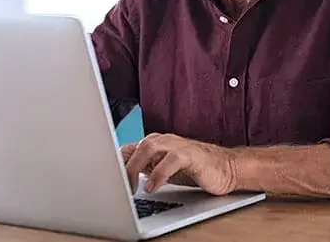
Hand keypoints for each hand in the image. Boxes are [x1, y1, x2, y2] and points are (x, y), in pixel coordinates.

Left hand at [120, 133, 236, 194]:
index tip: (104, 182)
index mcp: (155, 144)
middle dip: (122, 168)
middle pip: (134, 147)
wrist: (225, 168)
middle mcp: (164, 141)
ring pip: (148, 147)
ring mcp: (178, 145)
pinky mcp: (191, 154)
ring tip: (131, 187)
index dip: (113, 165)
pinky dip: (158, 174)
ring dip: (135, 167)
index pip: (127, 149)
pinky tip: (152, 187)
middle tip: (116, 189)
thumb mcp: (163, 170)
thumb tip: (118, 176)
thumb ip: (143, 168)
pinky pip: (170, 160)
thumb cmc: (194, 169)